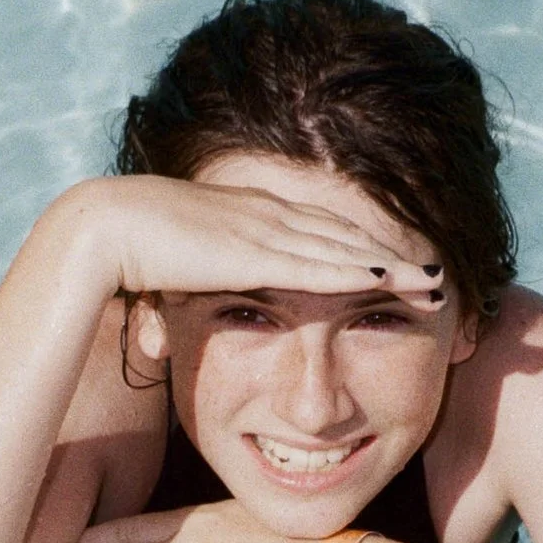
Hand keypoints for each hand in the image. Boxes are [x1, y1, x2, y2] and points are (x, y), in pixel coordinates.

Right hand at [48, 175, 443, 301]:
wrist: (102, 227)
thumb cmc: (122, 252)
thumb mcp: (170, 268)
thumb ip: (189, 289)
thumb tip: (181, 328)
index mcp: (246, 213)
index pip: (319, 226)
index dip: (362, 243)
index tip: (398, 259)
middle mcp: (265, 214)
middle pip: (348, 232)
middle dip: (397, 251)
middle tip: (439, 269)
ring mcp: (264, 230)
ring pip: (346, 247)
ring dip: (395, 263)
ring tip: (436, 279)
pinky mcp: (257, 253)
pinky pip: (322, 264)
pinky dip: (361, 270)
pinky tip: (395, 278)